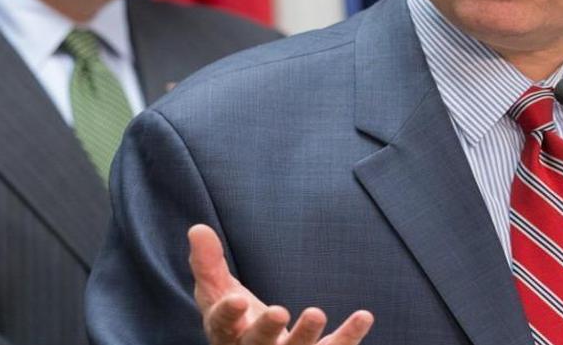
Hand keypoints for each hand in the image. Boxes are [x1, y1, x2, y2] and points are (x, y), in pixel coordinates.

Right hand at [188, 224, 373, 344]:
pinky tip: (364, 316)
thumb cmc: (234, 317)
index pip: (222, 326)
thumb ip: (206, 262)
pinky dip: (349, 337)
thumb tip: (198, 229)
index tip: (238, 298)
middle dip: (267, 331)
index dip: (228, 314)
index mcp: (226, 334)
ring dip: (306, 335)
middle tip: (279, 311)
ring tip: (316, 312)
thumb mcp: (216, 290)